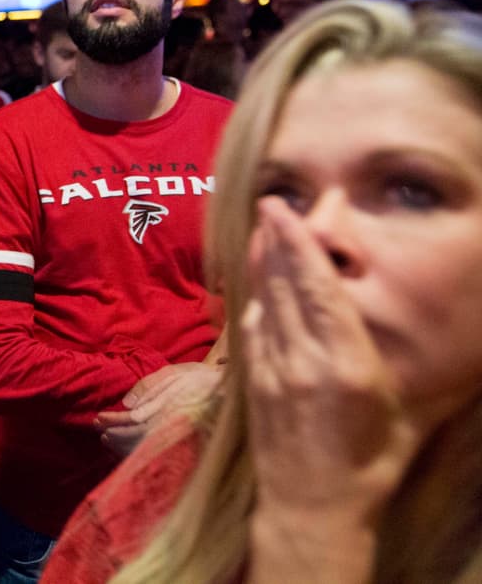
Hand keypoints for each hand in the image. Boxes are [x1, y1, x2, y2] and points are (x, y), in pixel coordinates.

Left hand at [96, 361, 223, 455]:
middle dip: (114, 437)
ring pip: (144, 449)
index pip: (132, 422)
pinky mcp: (182, 445)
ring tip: (108, 439)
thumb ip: (148, 387)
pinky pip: (155, 452)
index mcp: (166, 410)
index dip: (113, 423)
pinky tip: (129, 446)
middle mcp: (169, 428)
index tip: (99, 419)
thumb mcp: (173, 374)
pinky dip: (138, 451)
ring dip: (123, 446)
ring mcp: (176, 438)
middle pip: (135, 440)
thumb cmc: (199, 378)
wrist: (230, 391)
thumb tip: (126, 404)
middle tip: (100, 432)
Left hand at [243, 197, 420, 574]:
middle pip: (283, 287)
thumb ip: (433, 375)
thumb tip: (472, 340)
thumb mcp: (412, 414)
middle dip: (275, 242)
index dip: (298, 246)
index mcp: (348, 364)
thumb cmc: (373, 464)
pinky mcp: (253, 381)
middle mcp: (304, 361)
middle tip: (272, 204)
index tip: (283, 212)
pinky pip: (252, 328)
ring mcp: (272, 370)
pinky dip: (254, 299)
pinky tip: (258, 282)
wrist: (313, 507)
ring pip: (262, 302)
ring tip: (262, 229)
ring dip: (261, 264)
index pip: (317, 290)